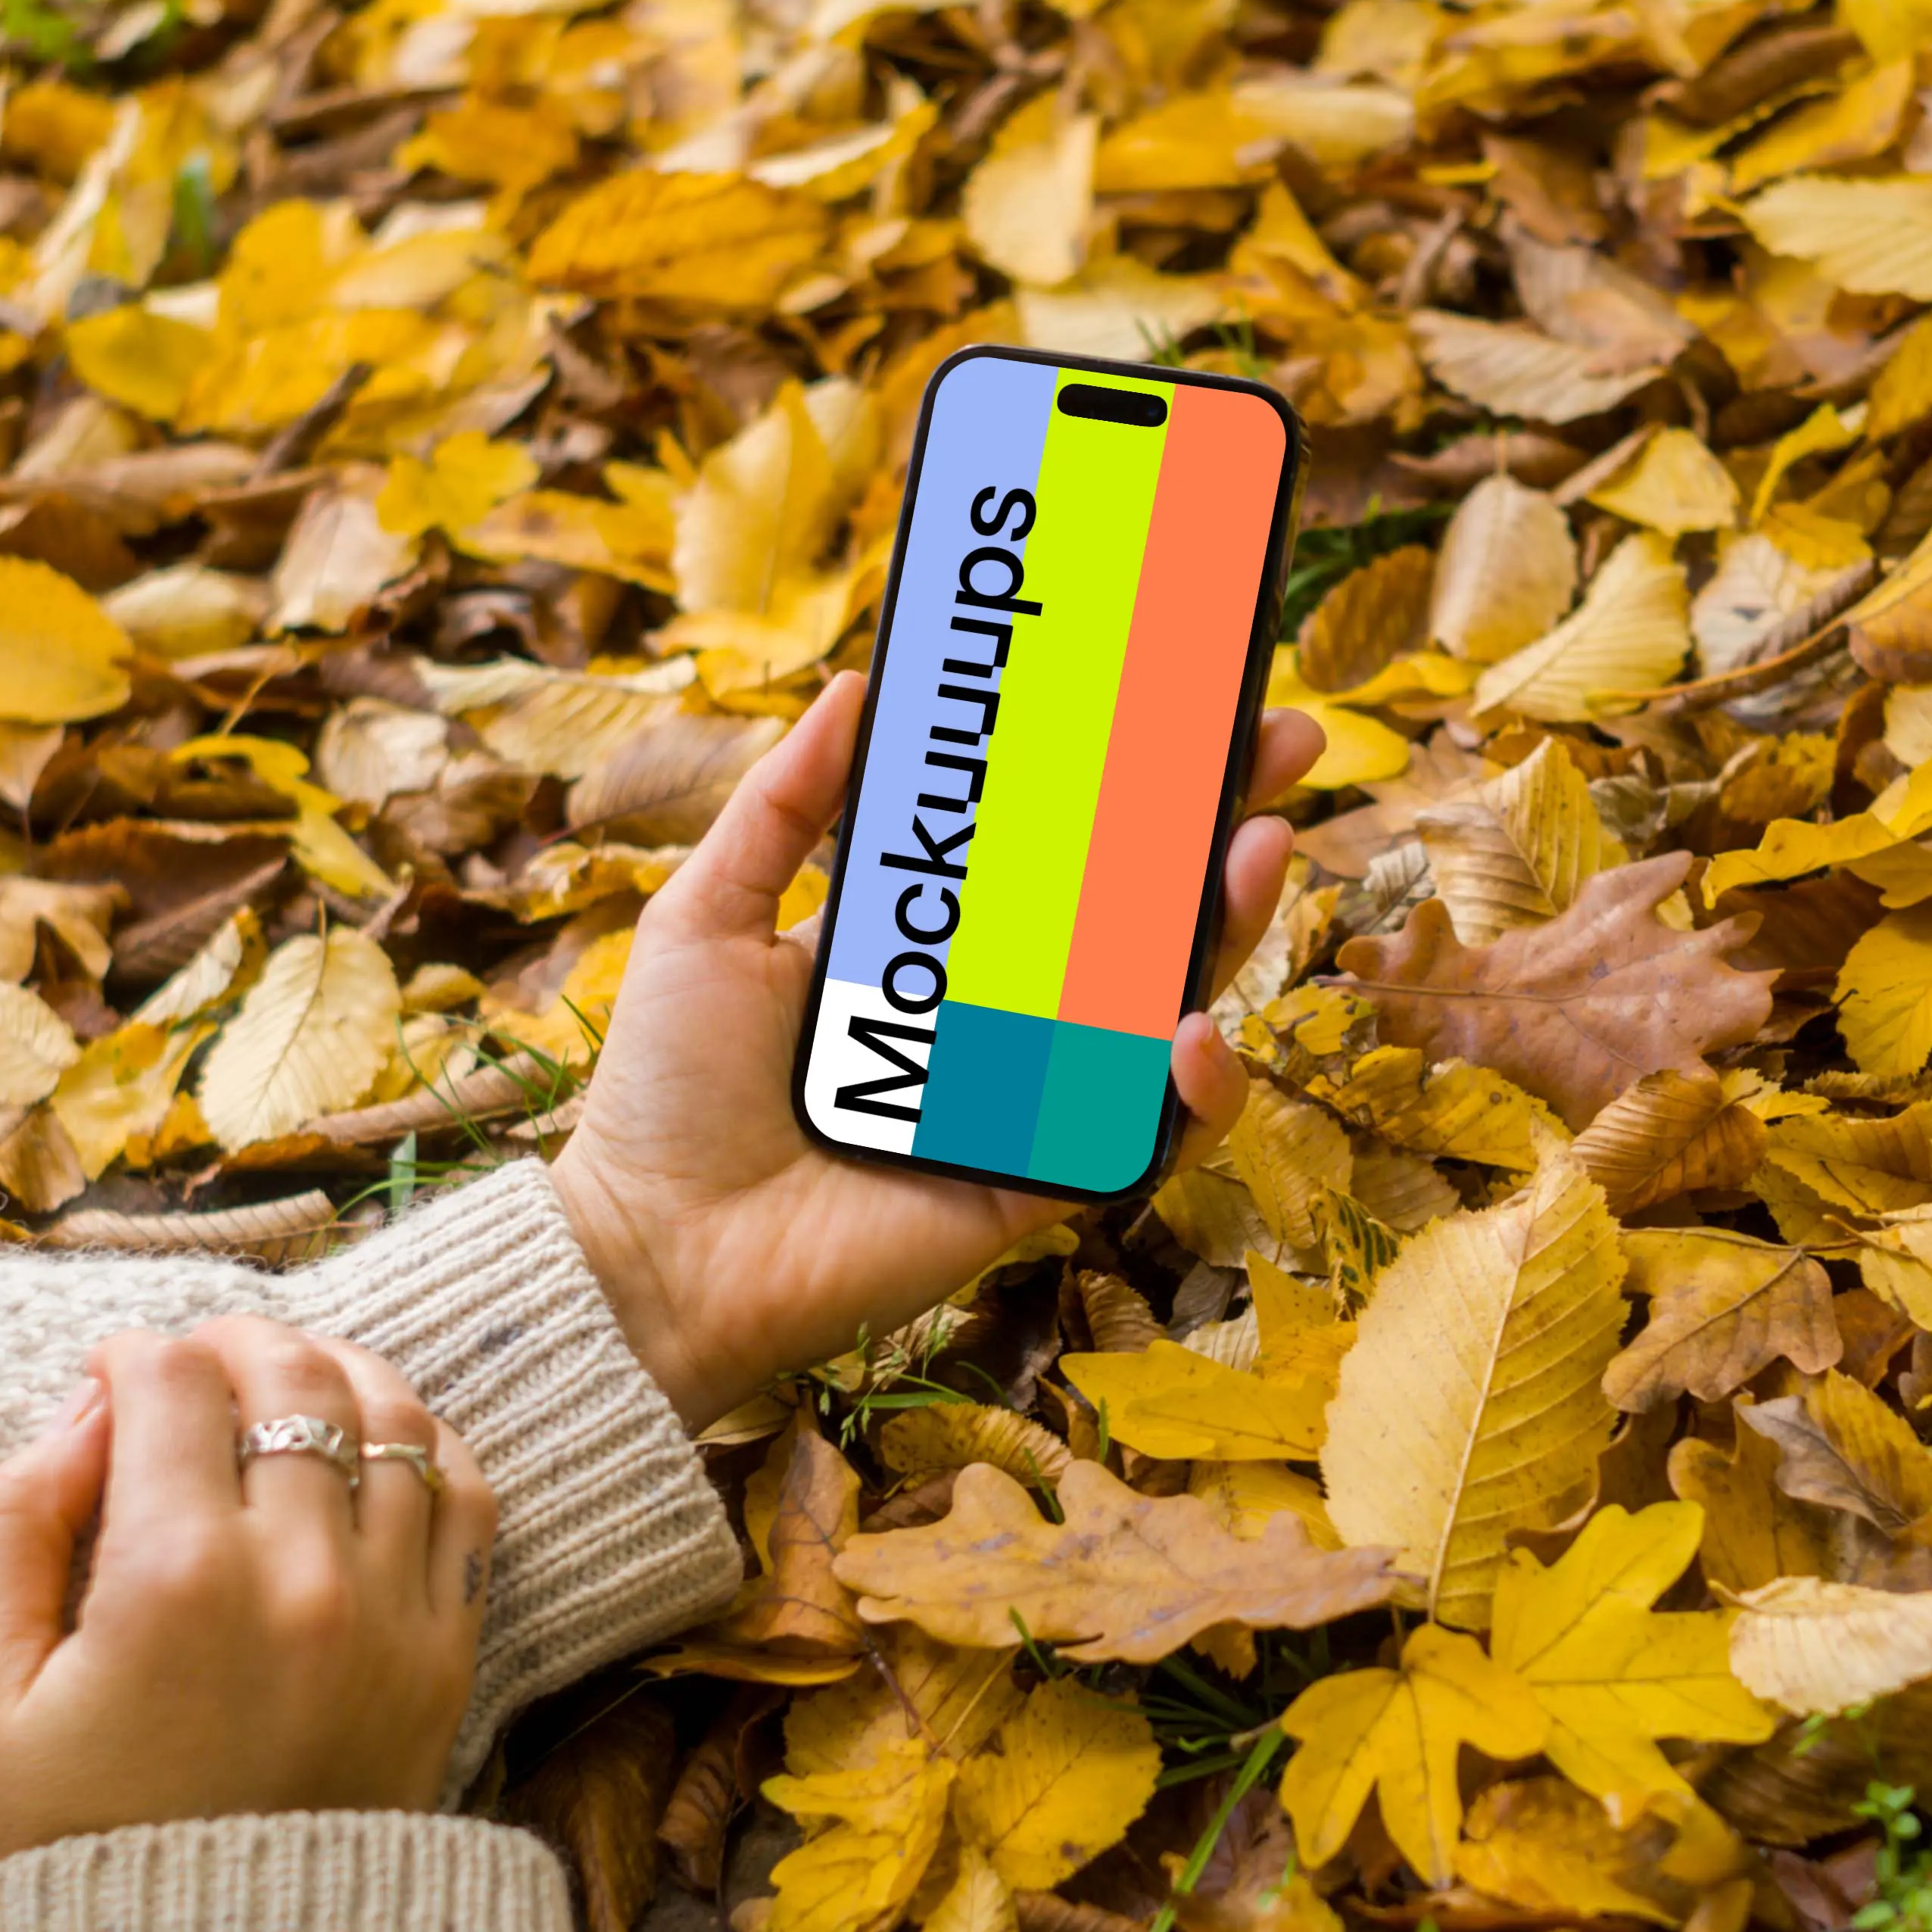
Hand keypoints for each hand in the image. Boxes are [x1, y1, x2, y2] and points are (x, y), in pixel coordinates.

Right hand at [0, 1318, 498, 1868]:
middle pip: (291, 1374)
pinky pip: (465, 1496)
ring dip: (333, 1370)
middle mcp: (303, 1576)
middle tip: (190, 1363)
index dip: (128, 1355)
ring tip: (279, 1385)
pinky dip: (422, 1440)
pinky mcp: (449, 1654)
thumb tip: (83, 1415)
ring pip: (393, 1414)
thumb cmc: (66, 1842)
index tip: (106, 1380)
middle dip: (232, 1341)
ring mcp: (394, 1614)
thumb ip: (6, 1527)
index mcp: (174, 1576)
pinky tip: (370, 1443)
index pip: (171, 1381)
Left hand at [549, 669, 1325, 1432]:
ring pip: (1163, 1006)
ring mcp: (1025, 1098)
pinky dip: (1188, 1090)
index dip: (1118, 779)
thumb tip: (856, 683)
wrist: (652, 1248)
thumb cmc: (667, 1091)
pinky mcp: (1038, 1183)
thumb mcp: (710, 913)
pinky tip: (1190, 1028)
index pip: (1047, 847)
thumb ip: (783, 805)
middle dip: (1217, 825)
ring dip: (1228, 929)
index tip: (1178, 698)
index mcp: (926, 946)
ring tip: (1260, 846)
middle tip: (1279, 741)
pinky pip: (1144, 1135)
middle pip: (1134, 912)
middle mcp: (991, 1015)